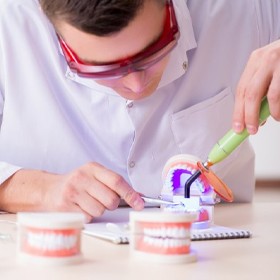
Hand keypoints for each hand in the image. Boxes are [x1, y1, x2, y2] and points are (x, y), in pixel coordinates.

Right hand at [0, 163, 143, 221]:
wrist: (50, 189)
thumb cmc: (77, 184)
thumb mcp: (95, 177)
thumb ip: (116, 184)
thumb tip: (138, 196)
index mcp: (93, 168)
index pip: (117, 181)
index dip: (130, 194)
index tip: (139, 203)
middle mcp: (82, 177)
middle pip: (111, 199)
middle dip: (112, 204)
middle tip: (104, 200)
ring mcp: (73, 191)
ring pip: (100, 210)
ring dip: (98, 210)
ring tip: (89, 203)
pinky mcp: (65, 205)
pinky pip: (87, 217)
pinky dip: (87, 216)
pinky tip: (80, 208)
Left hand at [232, 39, 279, 133]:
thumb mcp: (269, 69)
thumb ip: (260, 89)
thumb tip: (253, 116)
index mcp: (256, 60)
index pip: (241, 89)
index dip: (238, 111)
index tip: (237, 126)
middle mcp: (265, 60)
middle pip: (250, 93)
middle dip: (249, 115)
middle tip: (251, 129)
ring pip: (270, 95)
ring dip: (270, 112)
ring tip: (274, 118)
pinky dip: (279, 108)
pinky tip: (279, 113)